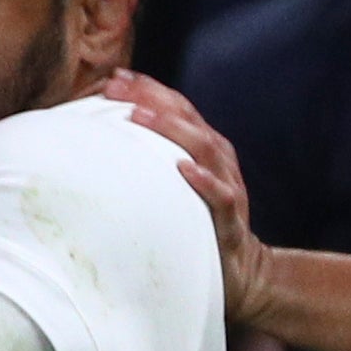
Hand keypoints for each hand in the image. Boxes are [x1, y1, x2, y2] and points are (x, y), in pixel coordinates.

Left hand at [101, 73, 272, 324]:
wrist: (241, 273)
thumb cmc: (200, 226)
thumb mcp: (177, 189)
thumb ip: (154, 164)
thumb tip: (108, 148)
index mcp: (206, 149)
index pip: (178, 109)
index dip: (148, 89)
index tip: (113, 77)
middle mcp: (218, 161)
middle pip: (187, 119)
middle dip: (152, 98)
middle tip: (115, 86)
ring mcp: (228, 187)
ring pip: (203, 148)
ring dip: (171, 130)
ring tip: (139, 115)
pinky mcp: (231, 219)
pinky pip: (221, 196)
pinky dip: (204, 181)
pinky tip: (183, 169)